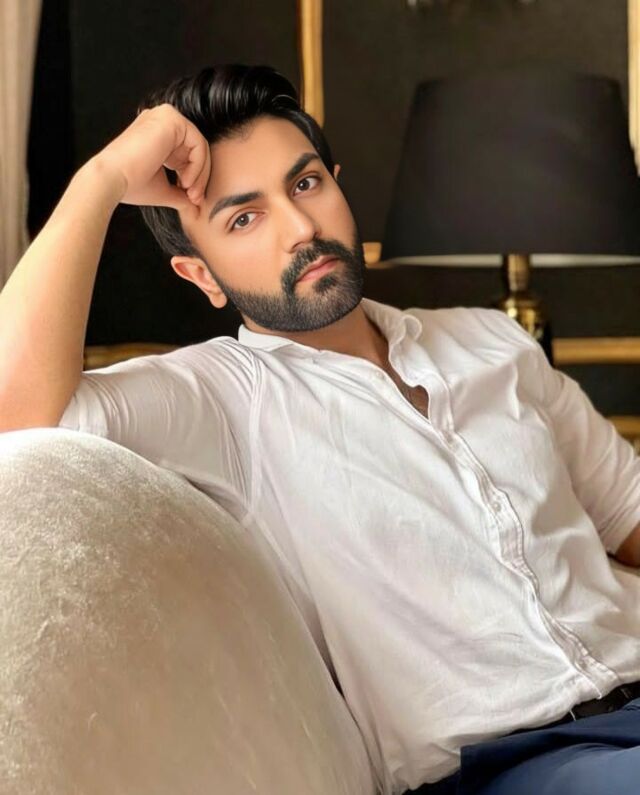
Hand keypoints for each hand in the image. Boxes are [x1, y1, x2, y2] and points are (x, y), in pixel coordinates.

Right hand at [91, 104, 210, 210]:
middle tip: (194, 198)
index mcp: (158, 134)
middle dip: (200, 177)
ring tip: (189, 192)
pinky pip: (198, 143)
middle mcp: (161, 121)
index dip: (195, 177)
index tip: (191, 199)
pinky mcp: (171, 119)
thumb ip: (181, 195)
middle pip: (196, 149)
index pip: (188, 153)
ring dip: (200, 174)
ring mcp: (165, 116)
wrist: (112, 179)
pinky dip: (198, 166)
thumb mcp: (163, 189)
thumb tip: (196, 210)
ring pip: (200, 146)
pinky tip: (186, 182)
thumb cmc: (131, 185)